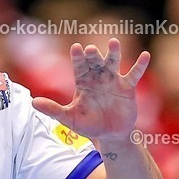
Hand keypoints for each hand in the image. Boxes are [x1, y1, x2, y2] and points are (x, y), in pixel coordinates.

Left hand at [32, 39, 149, 142]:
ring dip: (113, 53)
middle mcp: (98, 77)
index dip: (78, 58)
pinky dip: (140, 65)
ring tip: (113, 42)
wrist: (110, 135)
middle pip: (95, 62)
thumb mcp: (69, 118)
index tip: (75, 48)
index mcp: (83, 82)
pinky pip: (134, 74)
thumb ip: (53, 109)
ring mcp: (113, 80)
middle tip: (91, 49)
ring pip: (113, 63)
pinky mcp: (128, 87)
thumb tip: (33, 102)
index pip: (79, 67)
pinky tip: (146, 55)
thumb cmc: (89, 125)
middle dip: (93, 56)